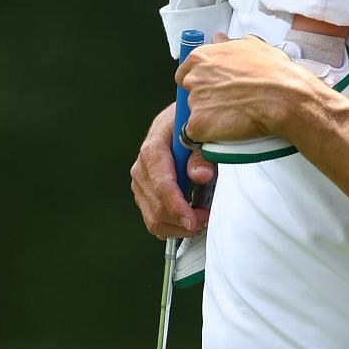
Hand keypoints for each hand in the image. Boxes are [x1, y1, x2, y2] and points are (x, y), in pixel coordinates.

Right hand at [130, 103, 215, 238]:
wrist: (178, 121)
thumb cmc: (188, 125)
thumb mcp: (200, 132)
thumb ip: (202, 153)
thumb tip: (200, 175)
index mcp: (153, 150)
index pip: (162, 185)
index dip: (178, 207)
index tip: (194, 221)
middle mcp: (141, 169)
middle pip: (157, 207)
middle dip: (184, 220)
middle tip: (208, 218)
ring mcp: (140, 183)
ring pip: (154, 219)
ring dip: (179, 227)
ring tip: (200, 219)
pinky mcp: (144, 194)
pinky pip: (154, 220)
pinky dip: (172, 227)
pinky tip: (189, 219)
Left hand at [176, 34, 325, 144]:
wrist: (284, 96)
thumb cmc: (272, 71)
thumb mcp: (250, 45)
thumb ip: (227, 43)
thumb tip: (217, 38)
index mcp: (201, 58)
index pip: (185, 73)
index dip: (200, 83)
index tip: (212, 89)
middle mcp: (194, 78)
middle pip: (189, 94)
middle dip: (205, 99)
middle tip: (227, 103)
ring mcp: (195, 102)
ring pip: (195, 114)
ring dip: (209, 118)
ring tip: (233, 117)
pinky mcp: (199, 124)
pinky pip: (195, 134)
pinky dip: (208, 135)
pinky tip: (227, 131)